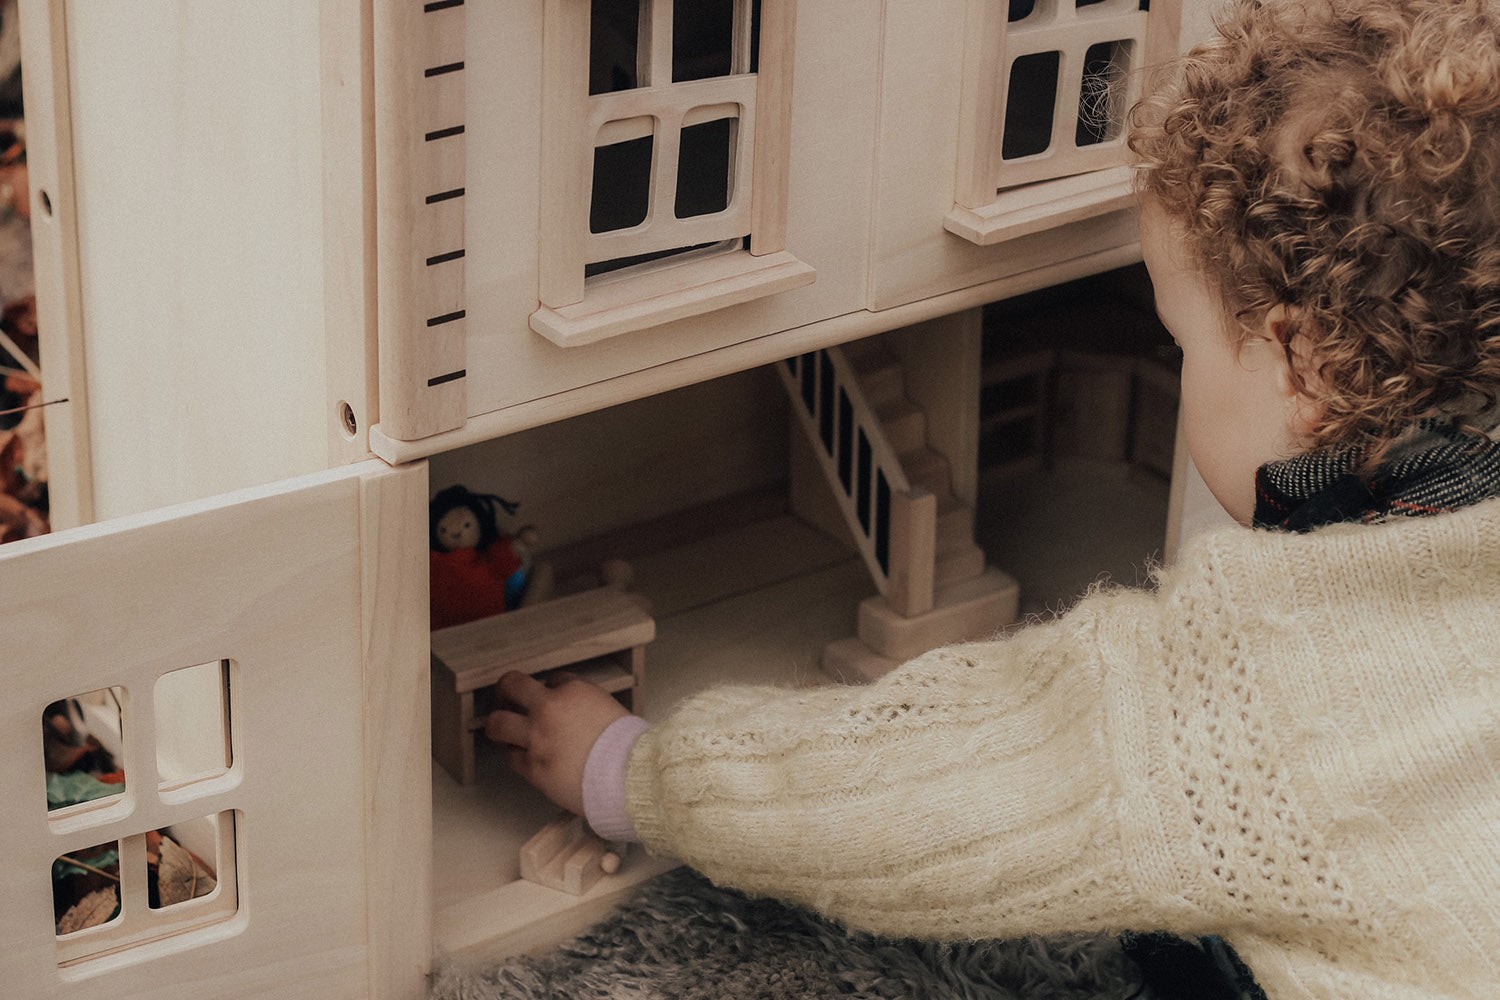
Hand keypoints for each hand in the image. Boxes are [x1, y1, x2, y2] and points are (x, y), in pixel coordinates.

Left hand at [485, 671, 629, 815]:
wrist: (628, 778)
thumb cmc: (628, 748)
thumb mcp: (610, 710)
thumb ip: (586, 705)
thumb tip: (573, 711)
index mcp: (574, 690)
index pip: (553, 679)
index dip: (551, 689)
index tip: (551, 697)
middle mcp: (549, 709)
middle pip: (511, 685)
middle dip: (506, 689)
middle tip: (507, 696)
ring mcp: (537, 738)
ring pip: (497, 723)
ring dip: (499, 724)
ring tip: (501, 727)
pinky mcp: (532, 767)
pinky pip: (510, 758)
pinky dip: (514, 754)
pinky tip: (517, 753)